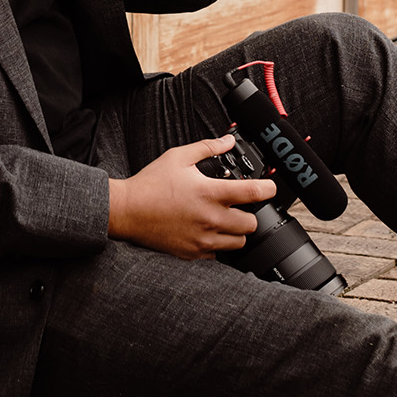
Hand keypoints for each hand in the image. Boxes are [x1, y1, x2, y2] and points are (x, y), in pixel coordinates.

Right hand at [107, 134, 277, 259]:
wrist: (126, 211)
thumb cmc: (150, 184)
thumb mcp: (178, 157)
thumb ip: (207, 148)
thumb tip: (228, 141)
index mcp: (209, 193)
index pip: (253, 193)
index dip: (269, 189)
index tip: (270, 187)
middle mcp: (210, 219)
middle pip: (251, 224)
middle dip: (249, 214)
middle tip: (239, 207)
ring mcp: (202, 240)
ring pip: (238, 243)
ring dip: (236, 232)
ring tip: (224, 221)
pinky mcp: (192, 253)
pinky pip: (218, 255)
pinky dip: (217, 245)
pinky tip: (207, 232)